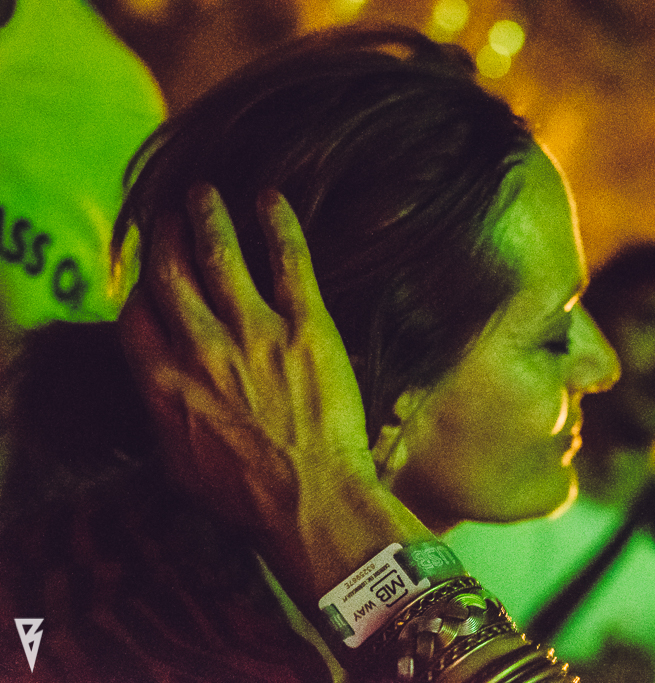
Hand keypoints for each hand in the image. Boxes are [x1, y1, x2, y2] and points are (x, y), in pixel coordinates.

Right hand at [118, 186, 374, 539]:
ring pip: (220, 253)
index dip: (142, 286)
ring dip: (207, 214)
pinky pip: (289, 260)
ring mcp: (254, 332)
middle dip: (166, 234)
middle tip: (171, 213)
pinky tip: (270, 197)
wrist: (312, 502)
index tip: (153, 274)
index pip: (137, 312)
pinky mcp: (307, 327)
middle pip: (170, 270)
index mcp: (163, 381)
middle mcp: (200, 347)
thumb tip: (156, 384)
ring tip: (204, 191)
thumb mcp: (178, 464)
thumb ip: (161, 412)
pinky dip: (277, 223)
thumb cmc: (246, 496)